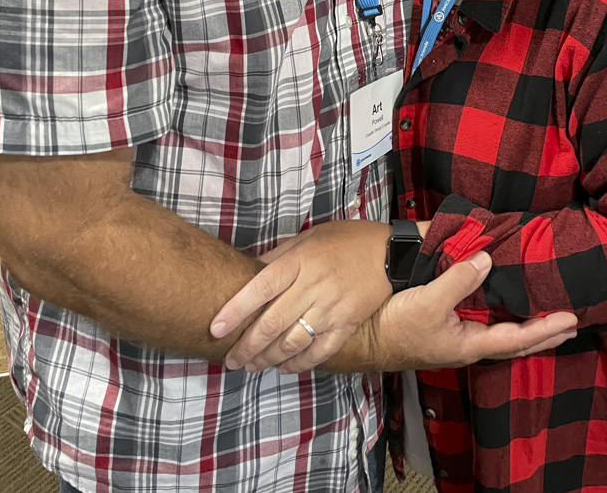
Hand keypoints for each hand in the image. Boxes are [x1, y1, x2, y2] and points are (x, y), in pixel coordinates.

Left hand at [211, 220, 392, 373]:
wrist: (390, 253)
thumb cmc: (345, 241)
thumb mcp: (309, 237)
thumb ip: (279, 256)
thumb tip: (248, 273)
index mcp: (300, 261)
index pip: (260, 288)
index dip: (235, 310)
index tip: (215, 329)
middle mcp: (313, 286)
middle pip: (272, 323)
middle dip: (246, 346)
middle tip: (230, 360)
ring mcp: (331, 308)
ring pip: (292, 342)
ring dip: (268, 359)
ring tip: (252, 366)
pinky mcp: (347, 325)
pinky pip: (319, 351)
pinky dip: (300, 364)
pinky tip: (285, 368)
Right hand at [364, 253, 578, 370]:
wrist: (364, 339)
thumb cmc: (395, 326)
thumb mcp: (428, 303)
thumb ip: (458, 281)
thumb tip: (487, 259)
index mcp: (470, 344)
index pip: (518, 338)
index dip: (545, 329)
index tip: (571, 320)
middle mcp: (469, 345)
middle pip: (516, 343)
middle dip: (544, 335)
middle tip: (570, 325)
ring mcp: (457, 339)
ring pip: (501, 335)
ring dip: (526, 328)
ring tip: (546, 319)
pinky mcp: (446, 330)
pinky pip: (484, 324)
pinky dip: (502, 317)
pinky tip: (503, 308)